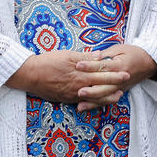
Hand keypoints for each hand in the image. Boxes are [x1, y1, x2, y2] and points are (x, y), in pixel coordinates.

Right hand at [6, 50, 128, 104]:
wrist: (30, 75)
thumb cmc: (48, 62)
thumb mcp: (66, 55)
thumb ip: (85, 57)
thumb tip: (100, 56)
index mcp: (81, 74)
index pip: (102, 74)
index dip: (115, 74)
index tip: (126, 73)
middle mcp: (80, 86)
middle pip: (102, 87)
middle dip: (116, 85)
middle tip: (126, 82)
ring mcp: (75, 94)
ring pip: (96, 97)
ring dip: (109, 97)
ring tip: (118, 96)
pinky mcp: (68, 99)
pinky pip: (85, 102)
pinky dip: (95, 102)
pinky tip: (99, 101)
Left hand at [74, 45, 156, 110]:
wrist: (148, 62)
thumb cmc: (131, 53)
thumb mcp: (118, 49)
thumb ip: (104, 54)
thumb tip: (89, 56)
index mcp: (120, 66)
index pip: (103, 66)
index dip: (90, 66)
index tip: (78, 65)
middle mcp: (120, 79)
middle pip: (105, 86)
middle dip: (92, 90)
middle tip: (79, 91)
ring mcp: (120, 87)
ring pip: (106, 96)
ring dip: (93, 100)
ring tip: (80, 102)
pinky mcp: (119, 91)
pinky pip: (107, 100)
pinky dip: (96, 104)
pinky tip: (84, 107)